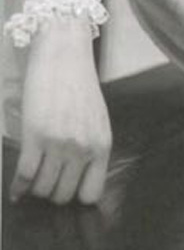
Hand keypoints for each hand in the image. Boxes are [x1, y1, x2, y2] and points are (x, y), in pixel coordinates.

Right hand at [11, 21, 111, 205]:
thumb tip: (77, 175)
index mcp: (101, 145)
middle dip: (52, 192)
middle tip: (44, 181)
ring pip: (42, 189)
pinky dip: (17, 188)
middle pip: (63, 196)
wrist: (63, 54)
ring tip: (32, 179)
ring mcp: (59, 144)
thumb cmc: (79, 84)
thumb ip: (91, 146)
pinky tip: (15, 190)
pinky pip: (24, 176)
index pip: (91, 193)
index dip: (75, 195)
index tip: (65, 189)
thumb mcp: (96, 118)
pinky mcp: (35, 136)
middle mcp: (83, 148)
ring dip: (35, 189)